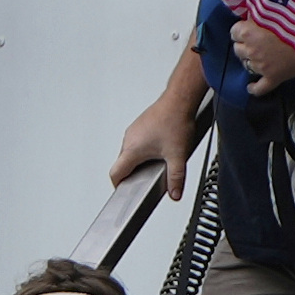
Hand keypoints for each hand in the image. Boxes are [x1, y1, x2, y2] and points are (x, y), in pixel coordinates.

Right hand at [118, 68, 202, 193]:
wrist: (179, 100)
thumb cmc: (174, 121)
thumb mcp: (177, 156)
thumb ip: (176, 178)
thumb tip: (175, 194)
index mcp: (132, 149)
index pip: (115, 173)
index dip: (118, 185)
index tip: (125, 191)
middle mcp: (129, 139)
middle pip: (123, 164)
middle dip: (133, 174)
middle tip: (147, 179)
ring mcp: (134, 131)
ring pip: (130, 152)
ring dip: (140, 161)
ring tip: (158, 162)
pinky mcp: (141, 125)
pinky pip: (137, 142)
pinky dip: (145, 149)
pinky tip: (161, 148)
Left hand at [230, 15, 294, 90]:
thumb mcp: (273, 10)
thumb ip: (258, 15)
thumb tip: (251, 18)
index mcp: (248, 32)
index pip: (234, 32)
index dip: (242, 30)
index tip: (249, 28)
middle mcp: (251, 50)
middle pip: (238, 49)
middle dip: (245, 45)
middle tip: (257, 41)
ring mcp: (261, 66)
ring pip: (246, 65)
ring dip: (250, 60)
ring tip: (260, 56)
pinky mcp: (273, 78)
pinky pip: (259, 88)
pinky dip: (254, 88)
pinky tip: (250, 86)